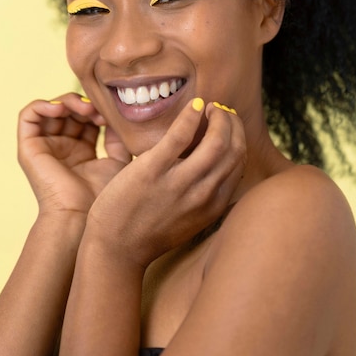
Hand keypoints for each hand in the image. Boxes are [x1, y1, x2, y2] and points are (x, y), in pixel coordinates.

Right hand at [18, 93, 130, 216]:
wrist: (80, 217)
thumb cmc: (102, 196)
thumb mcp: (118, 160)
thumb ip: (116, 137)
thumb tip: (115, 116)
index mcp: (82, 151)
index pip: (86, 118)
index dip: (97, 110)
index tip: (111, 114)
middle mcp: (62, 147)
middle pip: (70, 111)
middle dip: (84, 104)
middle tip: (98, 110)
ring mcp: (45, 147)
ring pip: (51, 109)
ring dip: (67, 101)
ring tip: (83, 108)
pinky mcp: (28, 148)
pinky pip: (28, 116)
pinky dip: (42, 105)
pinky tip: (60, 108)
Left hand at [85, 99, 245, 267]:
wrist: (116, 249)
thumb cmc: (149, 231)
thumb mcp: (189, 217)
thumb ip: (204, 194)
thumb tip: (211, 161)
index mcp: (214, 205)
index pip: (239, 162)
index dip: (238, 137)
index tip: (227, 125)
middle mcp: (203, 194)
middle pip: (234, 149)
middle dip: (232, 123)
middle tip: (220, 111)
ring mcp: (179, 183)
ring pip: (217, 140)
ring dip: (218, 117)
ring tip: (208, 107)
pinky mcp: (152, 171)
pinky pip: (181, 136)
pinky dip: (192, 115)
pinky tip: (195, 105)